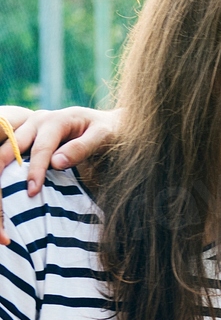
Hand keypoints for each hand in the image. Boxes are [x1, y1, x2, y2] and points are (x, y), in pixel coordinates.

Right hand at [0, 107, 119, 246]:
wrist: (110, 123)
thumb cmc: (110, 131)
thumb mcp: (104, 136)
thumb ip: (82, 148)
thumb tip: (56, 163)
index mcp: (56, 120)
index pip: (40, 148)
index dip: (35, 170)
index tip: (31, 191)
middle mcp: (37, 122)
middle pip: (11, 148)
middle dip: (3, 171)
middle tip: (4, 199)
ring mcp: (29, 129)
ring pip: (4, 150)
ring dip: (0, 170)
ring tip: (1, 196)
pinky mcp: (27, 139)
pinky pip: (9, 153)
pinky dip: (3, 170)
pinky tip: (4, 188)